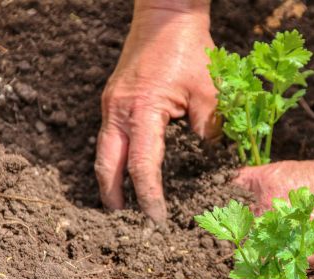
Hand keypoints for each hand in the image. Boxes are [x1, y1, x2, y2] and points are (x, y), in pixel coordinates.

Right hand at [95, 3, 218, 222]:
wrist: (165, 16)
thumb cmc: (189, 49)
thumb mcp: (210, 90)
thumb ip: (209, 128)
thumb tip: (208, 157)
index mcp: (142, 110)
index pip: (141, 166)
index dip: (148, 196)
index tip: (156, 218)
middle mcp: (118, 110)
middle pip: (106, 164)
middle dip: (112, 196)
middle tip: (121, 222)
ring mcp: (111, 104)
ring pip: (103, 151)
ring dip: (109, 179)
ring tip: (120, 204)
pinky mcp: (114, 99)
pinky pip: (108, 136)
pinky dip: (113, 158)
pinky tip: (123, 170)